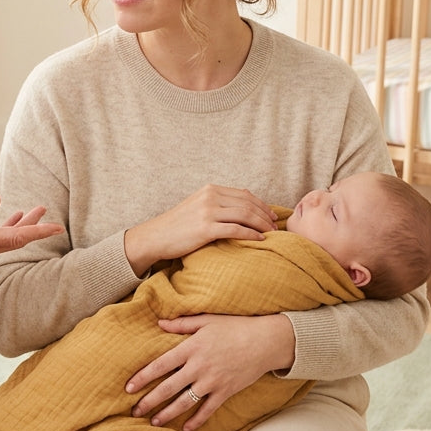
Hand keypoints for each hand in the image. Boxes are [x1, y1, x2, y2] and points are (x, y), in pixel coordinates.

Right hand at [0, 193, 63, 280]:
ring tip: (36, 212)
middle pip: (17, 240)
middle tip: (51, 216)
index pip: (17, 237)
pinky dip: (9, 230)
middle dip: (36, 228)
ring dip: (23, 228)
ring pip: (8, 241)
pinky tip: (12, 220)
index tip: (57, 228)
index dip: (39, 231)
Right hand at [123, 185, 275, 274]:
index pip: (244, 194)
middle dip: (265, 214)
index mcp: (210, 190)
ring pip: (245, 215)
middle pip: (247, 203)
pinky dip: (251, 234)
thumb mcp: (197, 206)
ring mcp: (207, 212)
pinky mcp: (205, 229)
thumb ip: (217, 204)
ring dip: (261, 225)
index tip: (270, 215)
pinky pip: (236, 230)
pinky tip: (259, 240)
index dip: (261, 204)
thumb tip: (242, 209)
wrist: (155, 237)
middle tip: (275, 225)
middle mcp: (210, 197)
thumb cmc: (177, 226)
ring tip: (271, 233)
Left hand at [126, 313, 295, 430]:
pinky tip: (185, 429)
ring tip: (154, 422)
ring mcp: (212, 382)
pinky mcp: (225, 391)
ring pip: (184, 402)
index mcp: (191, 348)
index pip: (160, 365)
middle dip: (149, 401)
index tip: (128, 388)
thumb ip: (181, 324)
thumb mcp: (207, 320)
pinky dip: (196, 421)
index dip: (142, 377)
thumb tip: (159, 322)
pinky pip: (207, 410)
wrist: (265, 341)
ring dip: (167, 414)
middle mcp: (199, 367)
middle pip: (168, 387)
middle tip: (134, 411)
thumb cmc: (235, 327)